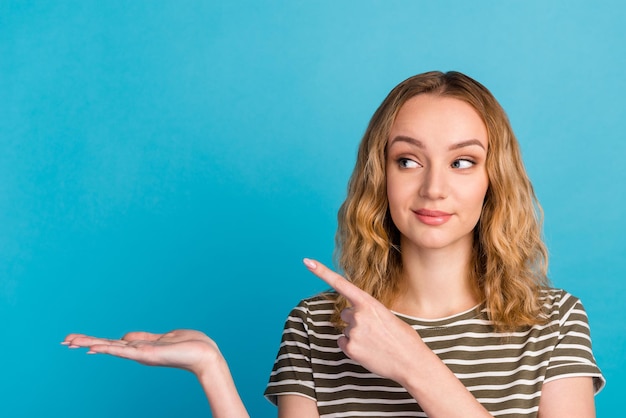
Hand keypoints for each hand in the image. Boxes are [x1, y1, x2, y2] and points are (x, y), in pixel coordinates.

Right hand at [63, 329, 221, 377]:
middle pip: (106, 345)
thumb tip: (123, 337)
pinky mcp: (146, 355)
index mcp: (141, 347)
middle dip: (85, 342)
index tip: (76, 341)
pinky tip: (92, 347)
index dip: (95, 341)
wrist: (205, 355)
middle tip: (63, 341)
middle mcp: (137, 352)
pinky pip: (123, 350)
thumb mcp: (162, 338)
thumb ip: (143, 338)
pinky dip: (107, 348)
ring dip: (90, 343)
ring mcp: (140, 354)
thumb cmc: (189, 345)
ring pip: (110, 347)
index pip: (113, 343)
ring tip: (70, 342)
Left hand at [303, 258, 424, 385]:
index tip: (307, 262)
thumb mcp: (387, 315)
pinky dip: (353, 347)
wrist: (411, 362)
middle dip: (357, 321)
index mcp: (369, 302)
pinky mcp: (350, 348)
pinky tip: (368, 351)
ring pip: (346, 330)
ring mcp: (353, 332)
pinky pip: (343, 343)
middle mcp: (358, 315)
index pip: (341, 283)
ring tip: (376, 342)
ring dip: (357, 335)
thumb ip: (368, 311)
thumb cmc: (403, 338)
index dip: (322, 272)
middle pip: (346, 314)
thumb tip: (354, 316)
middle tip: (376, 331)